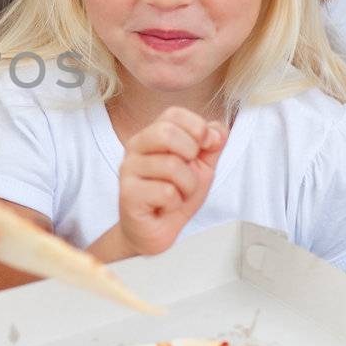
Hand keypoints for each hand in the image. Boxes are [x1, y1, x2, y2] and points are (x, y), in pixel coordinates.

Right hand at [118, 107, 226, 257]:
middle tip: (189, 172)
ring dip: (187, 186)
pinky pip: (165, 192)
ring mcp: (128, 170)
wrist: (154, 231)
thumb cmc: (174, 196)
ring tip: (178, 194)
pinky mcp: (127, 194)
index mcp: (151, 136)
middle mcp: (135, 148)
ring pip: (171, 166)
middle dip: (191, 154)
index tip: (204, 146)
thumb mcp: (201, 167)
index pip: (173, 114)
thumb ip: (211, 146)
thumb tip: (218, 130)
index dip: (197, 128)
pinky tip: (165, 206)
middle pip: (166, 132)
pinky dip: (175, 203)